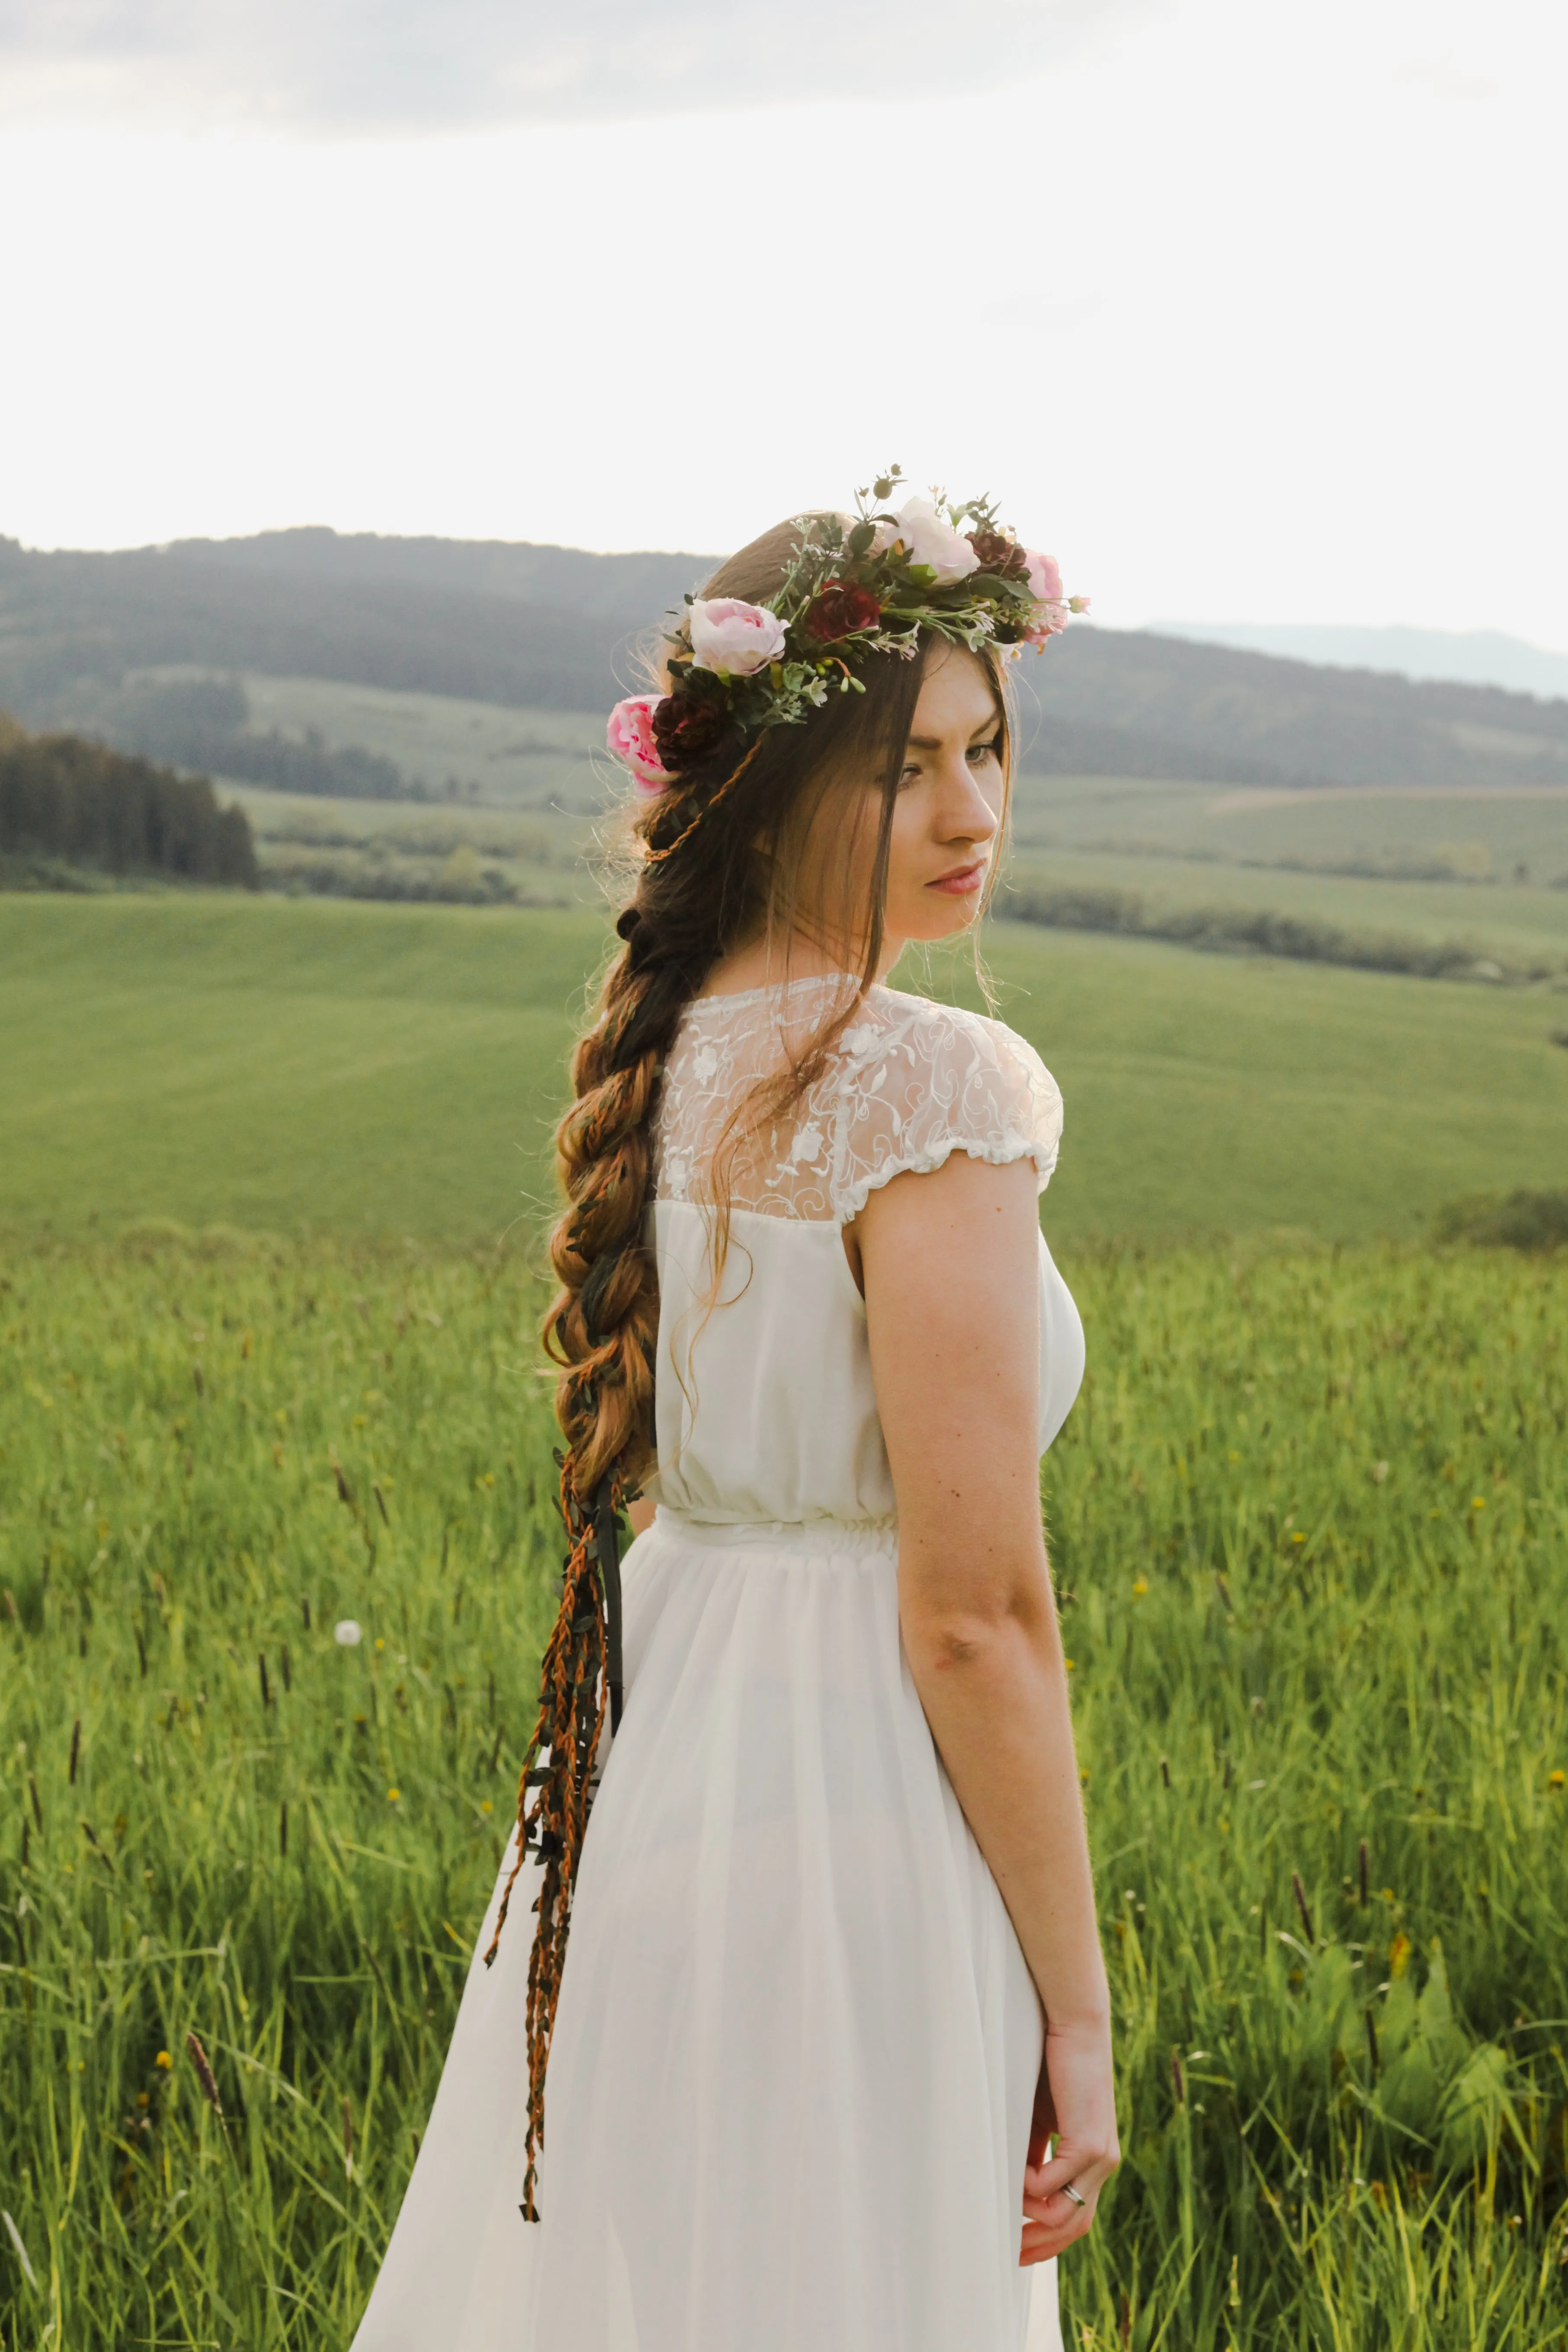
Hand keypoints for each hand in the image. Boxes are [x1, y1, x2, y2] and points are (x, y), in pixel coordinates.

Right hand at [1020, 2019, 1118, 2265]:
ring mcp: (1101, 2156)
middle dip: (1042, 2245)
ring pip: (1066, 2212)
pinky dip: (1029, 2186)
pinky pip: (1053, 2184)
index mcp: (1095, 2159)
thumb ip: (1035, 2152)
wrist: (1074, 2027)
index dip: (1049, 2241)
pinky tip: (1014, 2170)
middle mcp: (1104, 2164)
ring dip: (1031, 2213)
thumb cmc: (1054, 2066)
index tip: (1019, 2250)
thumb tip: (1016, 2187)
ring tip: (1005, 2197)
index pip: (1078, 2217)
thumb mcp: (1041, 2119)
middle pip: (1076, 2226)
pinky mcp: (1088, 2143)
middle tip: (1009, 2253)